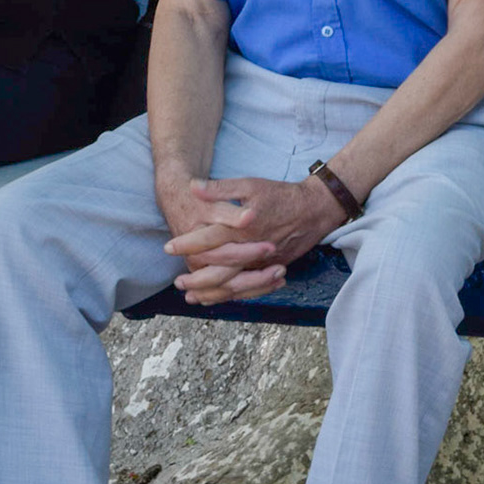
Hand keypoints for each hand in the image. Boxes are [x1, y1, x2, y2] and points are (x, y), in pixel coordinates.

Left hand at [162, 175, 342, 304]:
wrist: (315, 210)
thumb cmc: (281, 195)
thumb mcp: (250, 185)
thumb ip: (221, 188)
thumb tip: (194, 187)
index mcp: (242, 228)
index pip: (208, 239)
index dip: (187, 244)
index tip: (169, 248)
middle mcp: (251, 249)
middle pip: (218, 270)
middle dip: (196, 278)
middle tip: (178, 282)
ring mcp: (262, 263)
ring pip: (233, 284)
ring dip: (210, 292)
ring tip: (191, 296)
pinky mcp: (271, 269)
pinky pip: (248, 288)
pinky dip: (230, 295)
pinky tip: (217, 298)